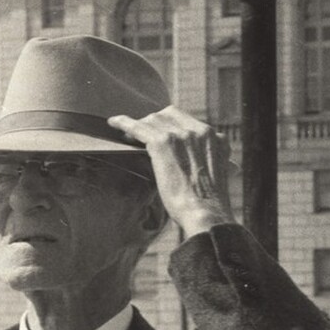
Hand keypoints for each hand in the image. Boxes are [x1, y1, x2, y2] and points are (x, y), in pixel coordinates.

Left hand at [108, 106, 235, 237]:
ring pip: (153, 120)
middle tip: (142, 134)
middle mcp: (199, 131)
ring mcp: (180, 135)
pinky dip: (124, 123)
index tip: (160, 132)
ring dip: (140, 126)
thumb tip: (191, 157)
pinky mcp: (162, 143)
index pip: (187, 120)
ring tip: (128, 136)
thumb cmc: (209, 203)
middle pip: (169, 115)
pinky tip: (114, 123)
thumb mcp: (215, 172)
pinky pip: (138, 127)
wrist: (206, 214)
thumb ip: (205, 157)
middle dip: (154, 122)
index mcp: (215, 137)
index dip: (169, 125)